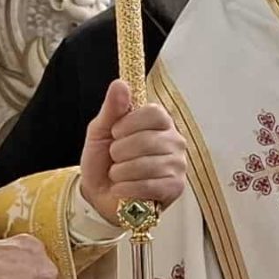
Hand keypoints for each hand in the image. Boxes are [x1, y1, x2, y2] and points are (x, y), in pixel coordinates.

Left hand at [78, 80, 186, 223]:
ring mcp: (178, 165)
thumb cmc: (104, 161)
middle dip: (120, 152)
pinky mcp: (175, 187)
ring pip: (146, 165)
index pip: (154, 113)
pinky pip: (149, 185)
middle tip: (115, 159)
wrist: (100, 195)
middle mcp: (175, 141)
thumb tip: (120, 83)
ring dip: (121, 172)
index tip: (115, 133)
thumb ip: (112, 108)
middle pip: (147, 140)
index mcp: (160, 122)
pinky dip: (127, 188)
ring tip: (118, 175)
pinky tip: (121, 188)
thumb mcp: (101, 131)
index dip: (129, 123)